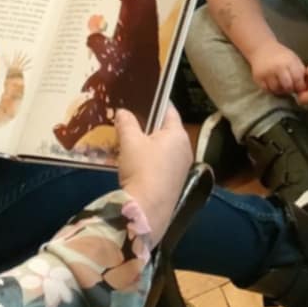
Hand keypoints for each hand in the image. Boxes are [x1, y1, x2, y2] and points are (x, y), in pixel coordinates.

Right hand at [117, 103, 192, 237]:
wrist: (147, 209)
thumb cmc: (142, 169)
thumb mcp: (130, 142)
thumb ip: (126, 123)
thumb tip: (123, 111)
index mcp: (178, 134)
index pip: (169, 110)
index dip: (155, 102)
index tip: (142, 97)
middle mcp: (185, 148)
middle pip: (166, 129)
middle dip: (149, 124)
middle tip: (130, 117)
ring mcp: (181, 167)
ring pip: (163, 147)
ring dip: (148, 143)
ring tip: (128, 137)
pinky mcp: (174, 181)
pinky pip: (162, 162)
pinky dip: (150, 158)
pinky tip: (134, 160)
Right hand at [248, 42, 307, 97]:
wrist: (262, 48)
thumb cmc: (281, 54)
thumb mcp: (293, 58)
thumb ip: (300, 70)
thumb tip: (306, 86)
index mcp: (289, 62)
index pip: (297, 79)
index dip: (300, 86)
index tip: (300, 88)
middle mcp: (278, 67)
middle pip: (287, 86)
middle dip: (290, 89)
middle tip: (290, 88)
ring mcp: (267, 73)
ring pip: (277, 89)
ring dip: (280, 90)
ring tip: (281, 86)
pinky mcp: (258, 77)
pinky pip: (267, 89)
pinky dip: (271, 89)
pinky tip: (273, 84)